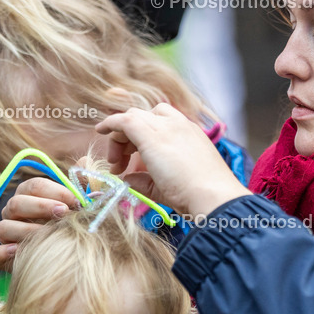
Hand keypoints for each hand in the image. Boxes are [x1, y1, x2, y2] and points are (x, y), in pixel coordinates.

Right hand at [0, 176, 80, 270]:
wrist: (67, 258)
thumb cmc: (71, 224)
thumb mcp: (79, 205)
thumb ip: (83, 184)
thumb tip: (86, 160)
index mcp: (29, 196)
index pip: (35, 186)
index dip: (55, 191)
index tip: (76, 201)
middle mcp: (13, 213)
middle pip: (17, 203)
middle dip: (40, 207)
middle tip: (64, 213)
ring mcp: (5, 235)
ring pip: (4, 228)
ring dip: (26, 231)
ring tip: (47, 235)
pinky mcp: (1, 258)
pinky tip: (17, 251)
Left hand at [96, 104, 250, 217]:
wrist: (212, 195)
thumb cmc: (197, 195)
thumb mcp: (169, 186)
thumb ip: (146, 181)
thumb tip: (128, 179)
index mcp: (189, 133)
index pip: (160, 121)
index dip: (141, 137)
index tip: (132, 157)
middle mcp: (178, 125)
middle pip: (145, 117)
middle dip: (128, 138)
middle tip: (120, 163)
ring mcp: (166, 126)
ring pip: (134, 117)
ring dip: (120, 137)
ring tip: (115, 162)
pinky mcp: (152, 134)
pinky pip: (125, 120)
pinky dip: (111, 123)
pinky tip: (100, 130)